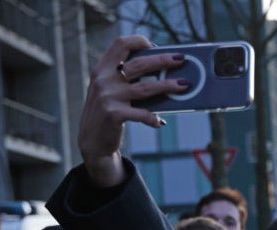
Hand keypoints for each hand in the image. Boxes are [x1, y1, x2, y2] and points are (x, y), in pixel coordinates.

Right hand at [78, 35, 186, 186]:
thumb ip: (127, 79)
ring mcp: (108, 96)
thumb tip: (163, 74)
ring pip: (146, 88)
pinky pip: (141, 114)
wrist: (92, 141)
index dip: (139, 41)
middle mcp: (104, 79)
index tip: (155, 46)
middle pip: (140, 64)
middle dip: (163, 60)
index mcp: (102, 68)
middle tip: (182, 60)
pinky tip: (160, 122)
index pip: (121, 44)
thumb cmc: (109, 112)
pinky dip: (153, 118)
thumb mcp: (110, 90)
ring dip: (168, 86)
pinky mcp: (114, 114)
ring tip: (184, 85)